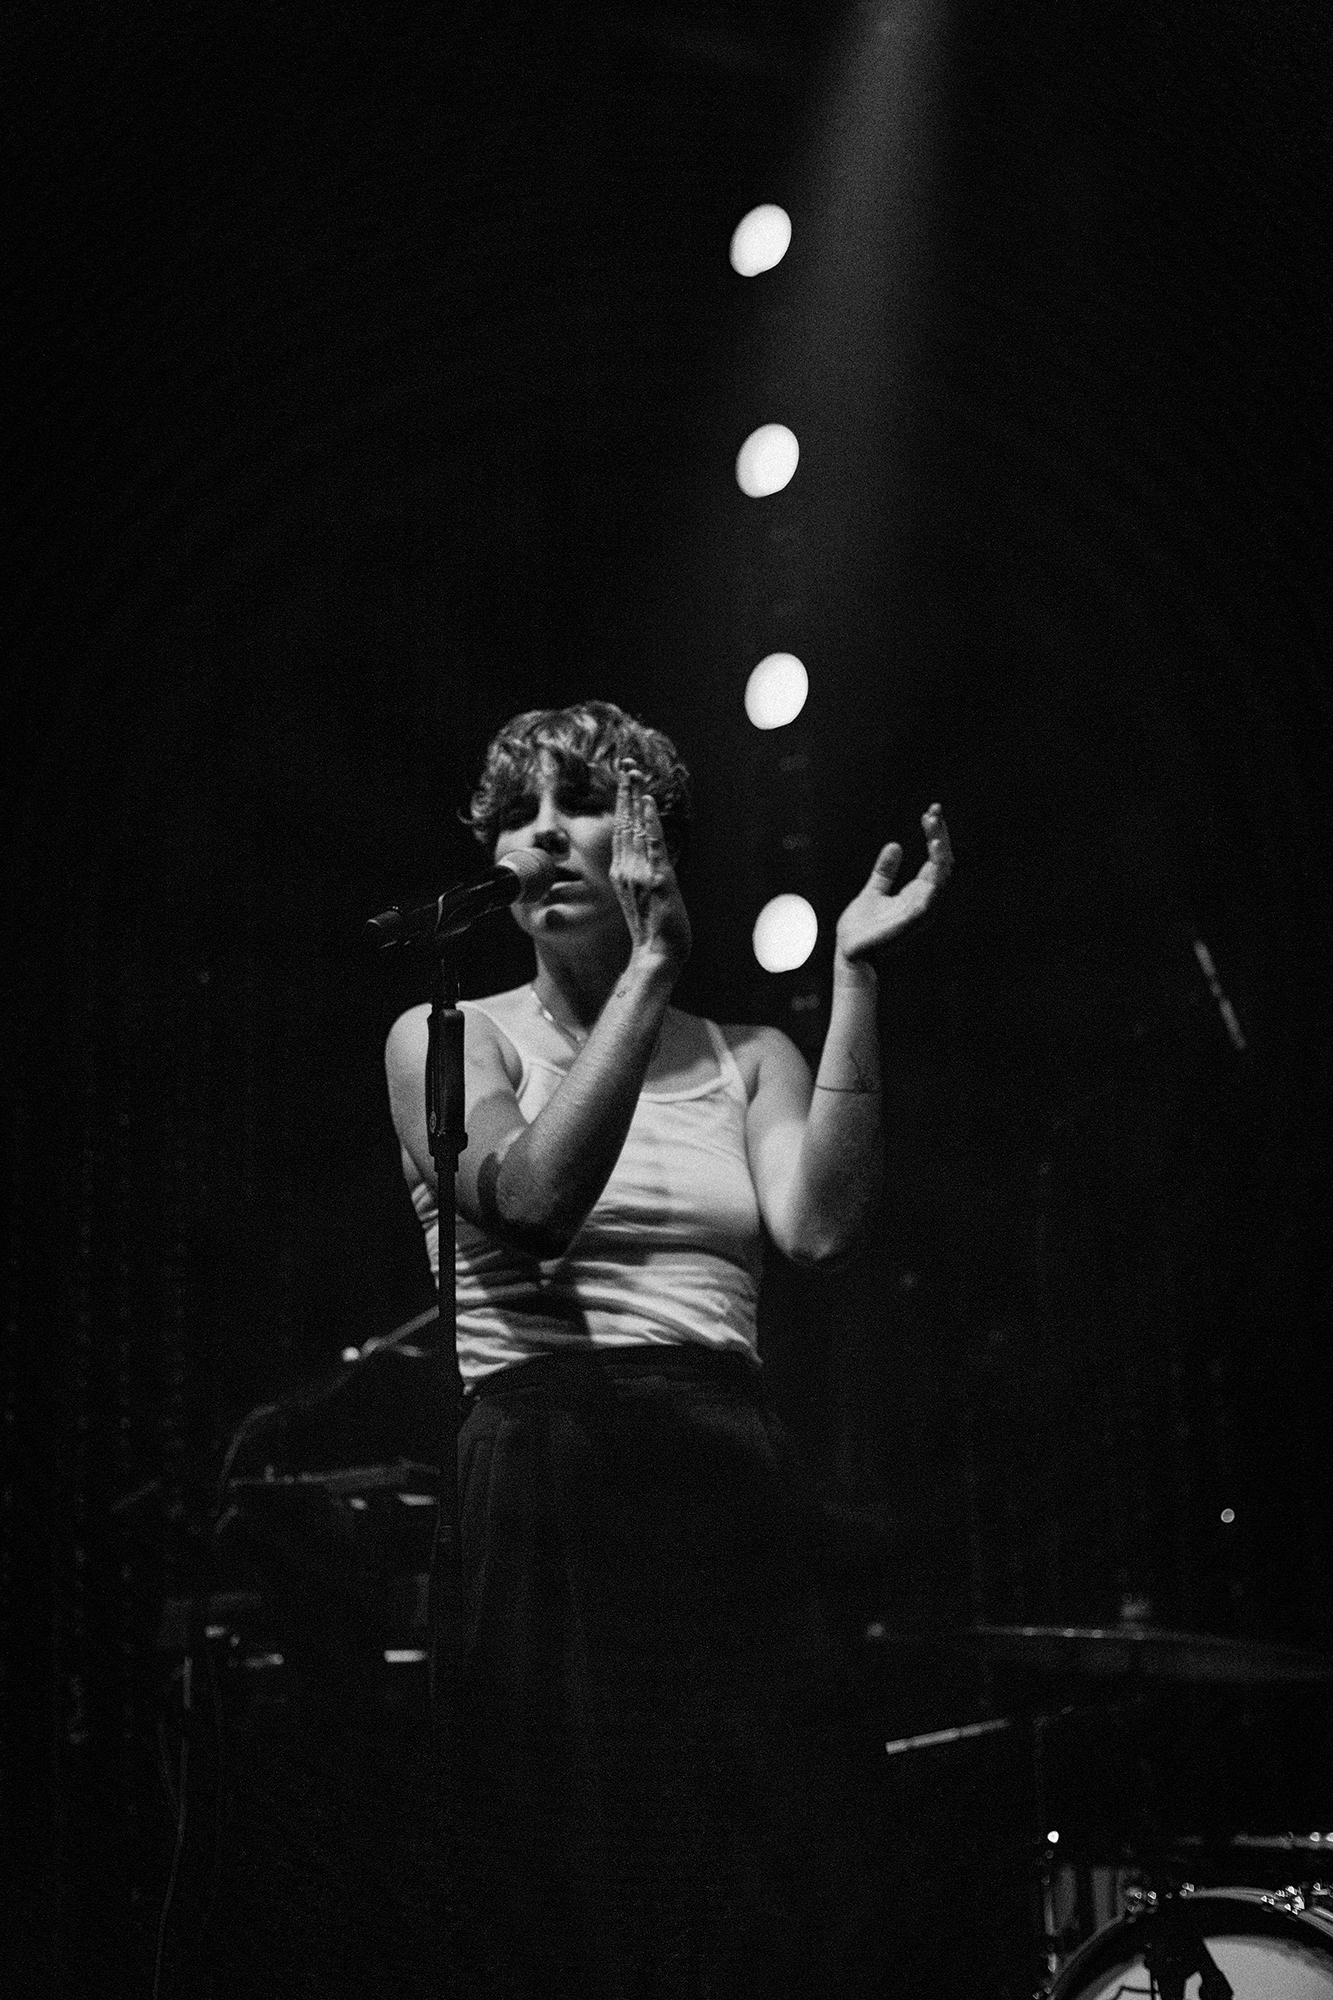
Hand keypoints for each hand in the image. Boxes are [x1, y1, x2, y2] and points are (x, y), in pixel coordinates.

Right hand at [611, 764, 691, 971]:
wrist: (657, 956)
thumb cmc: (655, 933)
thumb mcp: (645, 901)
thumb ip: (644, 879)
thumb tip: (651, 863)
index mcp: (622, 874)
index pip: (621, 832)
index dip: (623, 806)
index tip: (626, 783)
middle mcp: (626, 870)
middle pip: (624, 823)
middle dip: (625, 793)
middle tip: (627, 766)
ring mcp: (639, 874)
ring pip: (634, 828)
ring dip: (635, 799)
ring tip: (634, 774)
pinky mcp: (656, 879)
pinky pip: (650, 844)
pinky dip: (649, 821)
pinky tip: (647, 803)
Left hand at [835, 804, 953, 962]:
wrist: (850, 953)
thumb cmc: (862, 929)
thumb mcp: (874, 891)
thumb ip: (885, 871)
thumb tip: (895, 845)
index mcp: (917, 894)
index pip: (936, 860)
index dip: (935, 836)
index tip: (929, 813)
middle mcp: (924, 900)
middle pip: (943, 864)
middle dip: (941, 836)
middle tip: (933, 811)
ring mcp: (921, 910)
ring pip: (942, 876)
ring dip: (940, 851)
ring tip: (934, 829)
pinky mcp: (913, 918)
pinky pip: (931, 894)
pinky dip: (935, 873)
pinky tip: (934, 852)